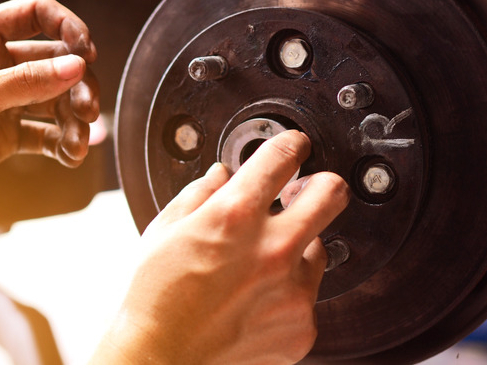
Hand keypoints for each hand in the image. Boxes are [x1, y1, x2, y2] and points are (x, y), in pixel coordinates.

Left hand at [0, 0, 98, 224]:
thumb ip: (26, 82)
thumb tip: (77, 67)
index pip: (36, 14)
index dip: (68, 27)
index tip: (87, 53)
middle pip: (56, 61)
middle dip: (77, 85)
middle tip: (88, 110)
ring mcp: (5, 99)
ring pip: (57, 99)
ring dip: (74, 120)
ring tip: (77, 144)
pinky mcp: (8, 133)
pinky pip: (48, 132)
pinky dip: (64, 143)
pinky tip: (71, 156)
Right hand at [91, 131, 349, 364]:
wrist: (160, 360)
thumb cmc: (155, 299)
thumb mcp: (165, 230)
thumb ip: (201, 193)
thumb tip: (222, 174)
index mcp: (235, 216)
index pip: (283, 156)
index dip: (292, 144)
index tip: (295, 146)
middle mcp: (273, 250)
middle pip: (332, 194)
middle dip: (321, 185)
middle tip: (305, 191)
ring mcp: (293, 291)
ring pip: (319, 248)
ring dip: (297, 247)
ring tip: (260, 265)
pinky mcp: (303, 326)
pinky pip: (308, 294)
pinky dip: (288, 291)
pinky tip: (256, 300)